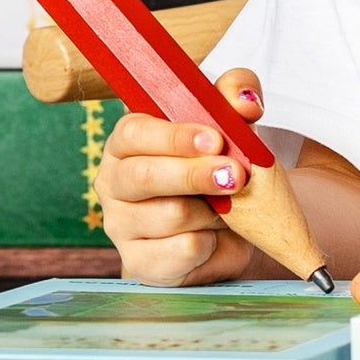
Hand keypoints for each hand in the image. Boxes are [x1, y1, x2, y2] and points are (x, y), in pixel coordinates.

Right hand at [98, 68, 269, 287]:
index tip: (215, 139)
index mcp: (127, 141)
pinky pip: (181, 251)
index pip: (134, 133)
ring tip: (227, 207)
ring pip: (168, 216)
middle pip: (143, 176)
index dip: (174, 137)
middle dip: (193, 175)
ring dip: (211, 211)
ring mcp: (121, 224)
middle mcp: (114, 181)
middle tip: (235, 175)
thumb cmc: (219, 167)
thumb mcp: (230, 124)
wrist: (233, 229)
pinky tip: (214, 234)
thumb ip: (236, 97)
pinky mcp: (139, 262)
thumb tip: (245, 101)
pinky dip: (210, 242)